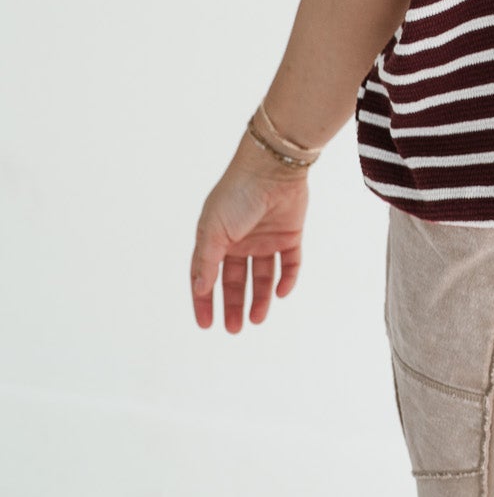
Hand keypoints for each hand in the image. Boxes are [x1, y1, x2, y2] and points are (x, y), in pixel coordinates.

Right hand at [190, 131, 311, 332]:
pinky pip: (290, 263)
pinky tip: (282, 293)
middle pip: (236, 280)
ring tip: (256, 319)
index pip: (207, 276)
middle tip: (233, 329)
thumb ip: (206, 261)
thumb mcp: (213, 229)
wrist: (273, 167)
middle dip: (234, 305)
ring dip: (260, 298)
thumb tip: (199, 290)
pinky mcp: (290, 234)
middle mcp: (241, 240)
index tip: (206, 324)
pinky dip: (288, 279)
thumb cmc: (237, 194)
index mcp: (216, 238)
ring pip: (263, 276)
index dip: (204, 300)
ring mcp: (266, 238)